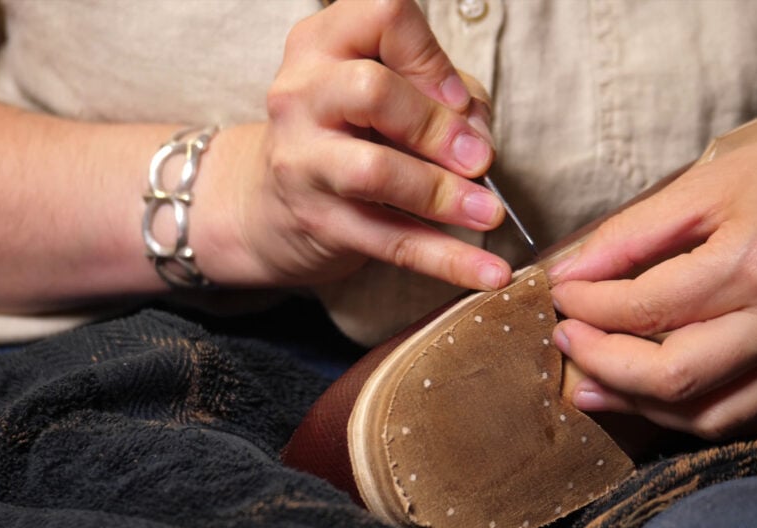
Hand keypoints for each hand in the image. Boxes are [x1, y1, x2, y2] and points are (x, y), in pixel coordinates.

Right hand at [200, 0, 509, 289]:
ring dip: (444, 194)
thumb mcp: (390, 95)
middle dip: (437, 126)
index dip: (430, 56)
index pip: (382, 15)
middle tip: (479, 159)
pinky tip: (488, 273)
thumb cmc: (348, 133)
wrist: (268, 204)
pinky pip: (390, 241)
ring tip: (488, 213)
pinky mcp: (317, 221)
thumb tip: (480, 139)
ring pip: (376, 171)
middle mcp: (300, 92)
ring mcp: (301, 159)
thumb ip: (445, 99)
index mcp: (322, 43)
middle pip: (372, 90)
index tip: (457, 99)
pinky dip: (446, 260)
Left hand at [549, 105, 756, 438]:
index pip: (643, 307)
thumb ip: (633, 233)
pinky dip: (688, 414)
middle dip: (600, 364)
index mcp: (753, 264)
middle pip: (670, 378)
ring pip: (705, 416)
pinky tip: (652, 395)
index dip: (586, 307)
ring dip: (636, 405)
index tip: (559, 296)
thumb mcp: (711, 182)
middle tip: (564, 340)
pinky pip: (744, 419)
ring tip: (590, 383)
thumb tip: (570, 272)